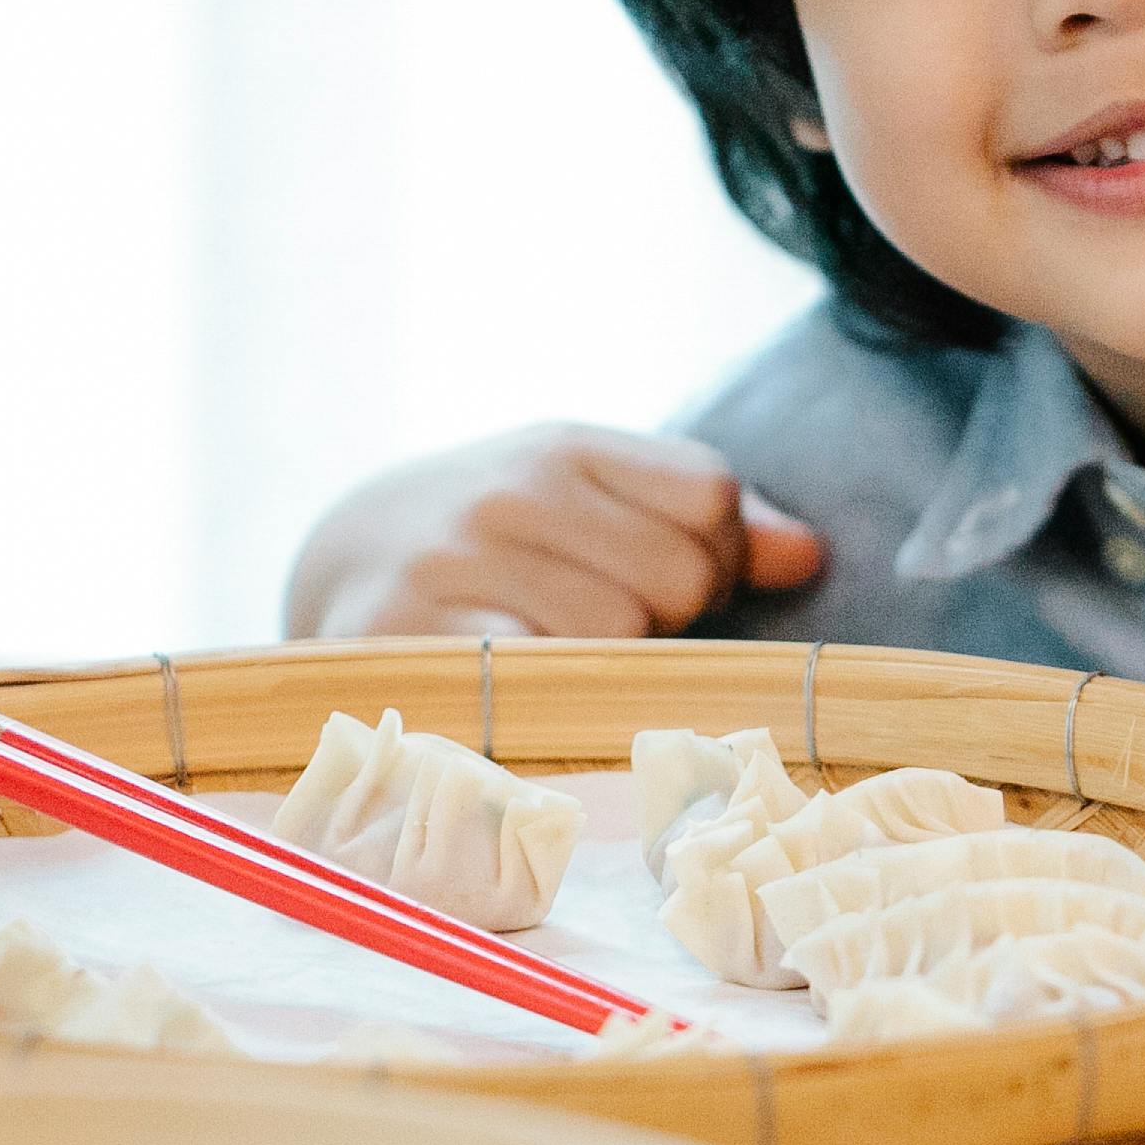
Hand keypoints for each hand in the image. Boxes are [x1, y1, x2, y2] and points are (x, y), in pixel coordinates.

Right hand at [284, 425, 827, 639]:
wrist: (337, 571)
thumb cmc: (495, 542)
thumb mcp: (584, 498)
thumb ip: (697, 518)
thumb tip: (808, 556)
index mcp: (563, 446)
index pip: (710, 495)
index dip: (720, 554)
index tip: (677, 584)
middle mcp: (511, 491)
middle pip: (681, 573)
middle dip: (671, 618)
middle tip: (613, 633)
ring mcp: (459, 563)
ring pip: (623, 635)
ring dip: (613, 670)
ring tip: (562, 659)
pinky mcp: (414, 636)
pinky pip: (541, 679)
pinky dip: (553, 697)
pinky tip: (531, 692)